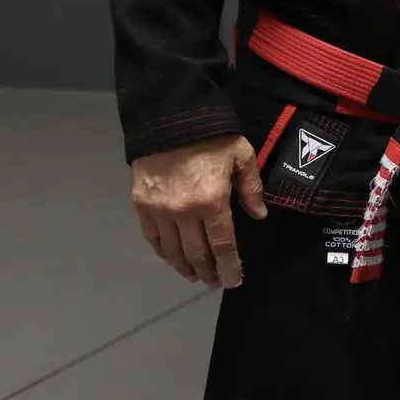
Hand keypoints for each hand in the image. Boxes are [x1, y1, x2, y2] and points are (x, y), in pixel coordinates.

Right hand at [131, 135, 266, 288]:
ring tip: (195, 275)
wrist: (169, 118)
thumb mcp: (242, 156)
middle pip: (196, 253)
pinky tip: (172, 258)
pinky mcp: (141, 205)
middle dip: (208, 272)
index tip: (233, 280)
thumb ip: (251, 188)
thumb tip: (258, 215)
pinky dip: (164, 253)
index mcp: (212, 201)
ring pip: (173, 251)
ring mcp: (159, 211)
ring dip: (185, 267)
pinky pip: (153, 238)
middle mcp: (184, 212)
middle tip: (214, 281)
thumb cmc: (211, 137)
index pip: (222, 245)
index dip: (228, 266)